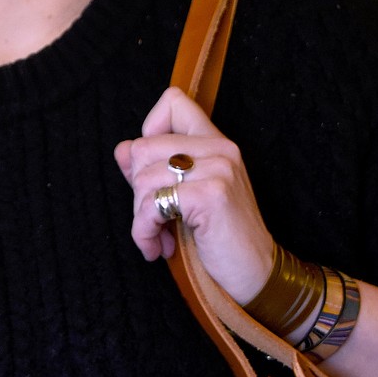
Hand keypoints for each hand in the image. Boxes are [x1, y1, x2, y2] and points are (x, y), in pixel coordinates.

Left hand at [113, 86, 273, 304]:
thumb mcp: (185, 196)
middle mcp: (220, 148)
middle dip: (136, 190)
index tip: (152, 169)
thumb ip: (154, 168)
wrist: (255, 275)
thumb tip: (122, 149)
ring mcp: (218, 169)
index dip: (149, 129)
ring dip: (140, 217)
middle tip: (153, 218)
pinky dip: (145, 232)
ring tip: (158, 238)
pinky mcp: (211, 195)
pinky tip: (158, 248)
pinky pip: (153, 205)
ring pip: (143, 178)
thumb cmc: (219, 238)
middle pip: (143, 147)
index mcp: (215, 142)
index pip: (174, 101)